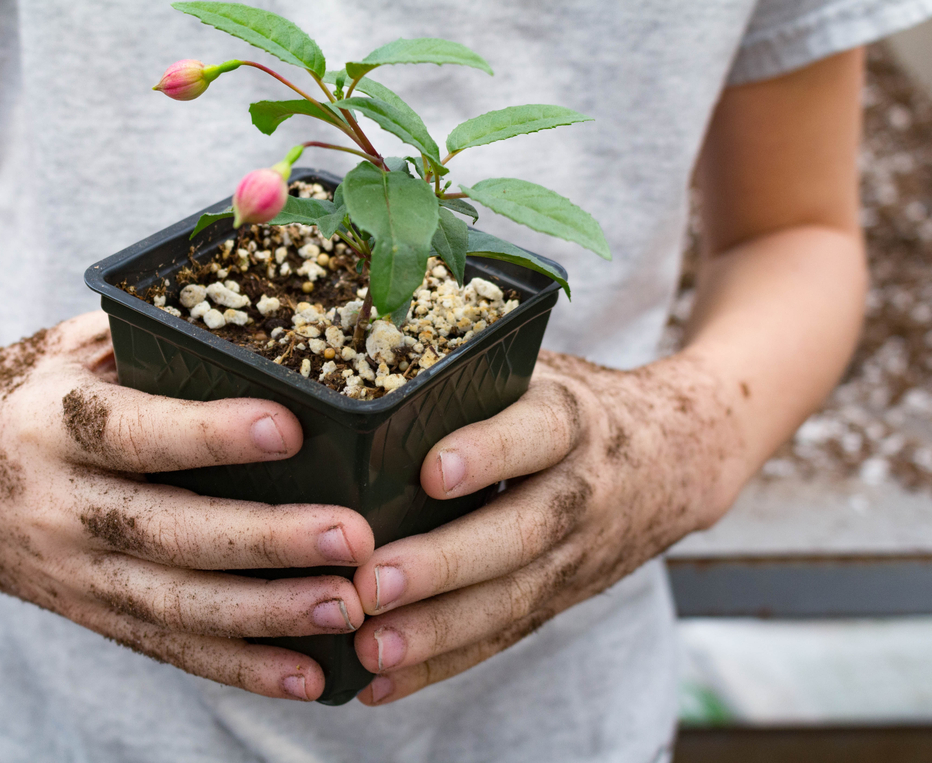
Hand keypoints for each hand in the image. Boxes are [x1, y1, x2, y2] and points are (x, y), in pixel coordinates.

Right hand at [0, 311, 373, 700]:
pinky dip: (236, 666)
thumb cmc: (14, 398)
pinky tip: (304, 676)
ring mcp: (73, 572)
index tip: (287, 425)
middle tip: (353, 538)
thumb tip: (254, 305)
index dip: (206, 433)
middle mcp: (60, 506)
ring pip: (174, 605)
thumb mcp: (59, 348)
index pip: (132, 432)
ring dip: (266, 614)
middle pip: (168, 533)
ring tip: (346, 609)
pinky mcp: (90, 613)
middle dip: (265, 540)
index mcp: (51, 425)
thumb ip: (141, 334)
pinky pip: (167, 648)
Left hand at [349, 350, 742, 704]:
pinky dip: (442, 664)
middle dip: (446, 563)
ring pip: (512, 599)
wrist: (678, 458)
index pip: (536, 432)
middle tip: (374, 582)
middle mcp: (581, 490)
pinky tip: (382, 682)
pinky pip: (502, 637)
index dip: (488, 451)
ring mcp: (576, 555)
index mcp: (572, 419)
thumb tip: (365, 360)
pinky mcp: (560, 598)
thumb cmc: (573, 404)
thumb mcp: (542, 370)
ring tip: (372, 648)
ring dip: (438, 630)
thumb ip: (474, 371)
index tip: (433, 471)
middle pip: (520, 532)